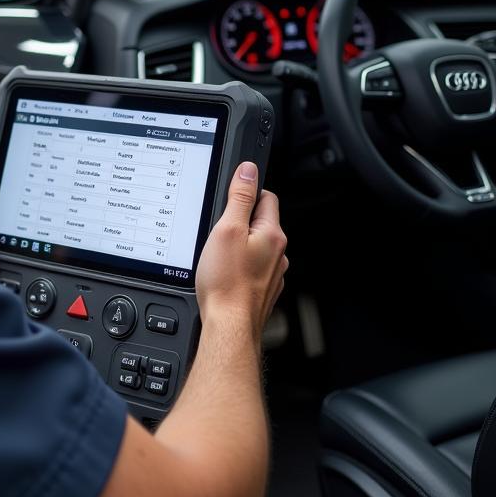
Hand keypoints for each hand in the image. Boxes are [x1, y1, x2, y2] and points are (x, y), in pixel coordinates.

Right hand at [195, 162, 287, 338]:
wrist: (228, 326)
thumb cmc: (226, 282)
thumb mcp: (226, 229)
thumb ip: (239, 198)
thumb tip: (248, 171)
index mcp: (272, 235)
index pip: (265, 197)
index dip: (245, 194)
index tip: (228, 201)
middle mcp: (278, 254)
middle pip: (260, 222)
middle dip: (239, 222)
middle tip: (217, 232)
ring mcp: (272, 274)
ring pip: (255, 247)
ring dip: (239, 246)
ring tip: (218, 256)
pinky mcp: (262, 290)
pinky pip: (251, 268)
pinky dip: (239, 267)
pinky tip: (224, 274)